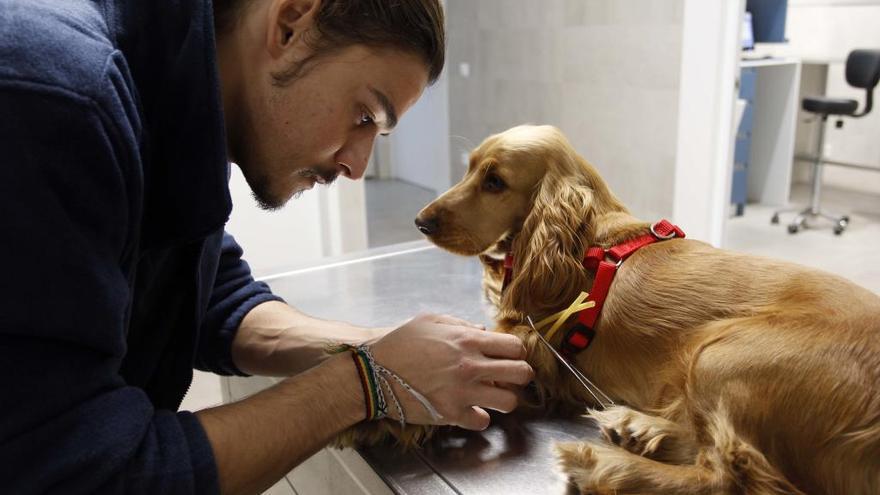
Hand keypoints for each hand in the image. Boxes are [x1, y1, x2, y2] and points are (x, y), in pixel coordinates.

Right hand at [369, 313, 533, 430]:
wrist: (374, 373)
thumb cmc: (399, 343)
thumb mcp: (429, 321)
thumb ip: (460, 324)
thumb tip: (483, 332)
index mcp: (467, 340)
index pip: (515, 346)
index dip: (517, 351)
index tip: (510, 355)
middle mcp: (471, 366)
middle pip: (522, 374)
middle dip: (521, 375)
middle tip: (510, 377)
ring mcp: (463, 393)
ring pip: (509, 402)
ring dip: (504, 398)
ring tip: (491, 395)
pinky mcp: (452, 414)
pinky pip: (483, 421)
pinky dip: (479, 417)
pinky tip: (470, 409)